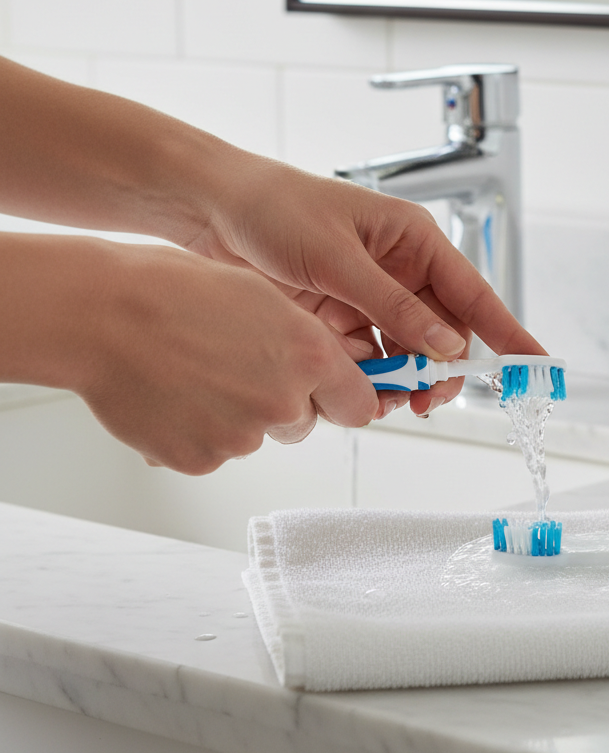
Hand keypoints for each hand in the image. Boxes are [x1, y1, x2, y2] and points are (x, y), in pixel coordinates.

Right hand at [64, 239, 379, 473]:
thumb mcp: (264, 298)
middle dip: (283, 404)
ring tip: (197, 372)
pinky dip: (199, 432)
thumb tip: (335, 365)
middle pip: (305, 423)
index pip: (361, 404)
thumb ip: (307, 340)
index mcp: (310, 356)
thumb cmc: (177, 292)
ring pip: (256, 436)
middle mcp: (284, 402)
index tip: (334, 393)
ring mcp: (241, 438)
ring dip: (237, 416)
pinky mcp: (199, 461)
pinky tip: (174, 394)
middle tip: (241, 367)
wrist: (104, 315)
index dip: (345, 398)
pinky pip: (214, 452)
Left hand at [183, 153, 545, 417]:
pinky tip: (357, 389)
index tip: (536, 364)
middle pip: (442, 332)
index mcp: (413, 240)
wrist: (213, 210)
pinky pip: (368, 356)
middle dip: (440, 369)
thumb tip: (446, 346)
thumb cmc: (277, 210)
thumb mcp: (339, 259)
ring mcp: (369, 295)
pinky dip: (368, 376)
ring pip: (406, 350)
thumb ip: (394, 306)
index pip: (474, 293)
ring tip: (385, 400)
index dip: (507, 332)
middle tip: (428, 401)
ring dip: (402, 378)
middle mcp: (399, 269)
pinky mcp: (339, 315)